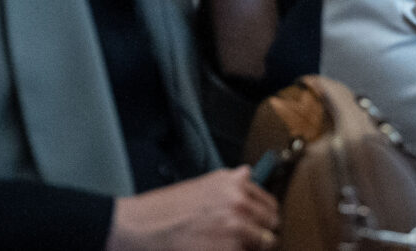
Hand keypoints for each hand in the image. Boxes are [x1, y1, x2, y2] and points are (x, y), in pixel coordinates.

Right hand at [107, 167, 278, 250]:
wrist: (143, 227)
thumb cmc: (168, 207)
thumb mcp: (204, 183)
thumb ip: (231, 181)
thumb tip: (248, 173)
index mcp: (235, 184)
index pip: (270, 204)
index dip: (266, 217)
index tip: (262, 224)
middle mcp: (239, 204)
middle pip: (271, 225)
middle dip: (262, 233)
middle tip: (247, 240)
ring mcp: (236, 229)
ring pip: (263, 244)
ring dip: (250, 246)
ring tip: (228, 244)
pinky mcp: (230, 250)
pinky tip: (218, 249)